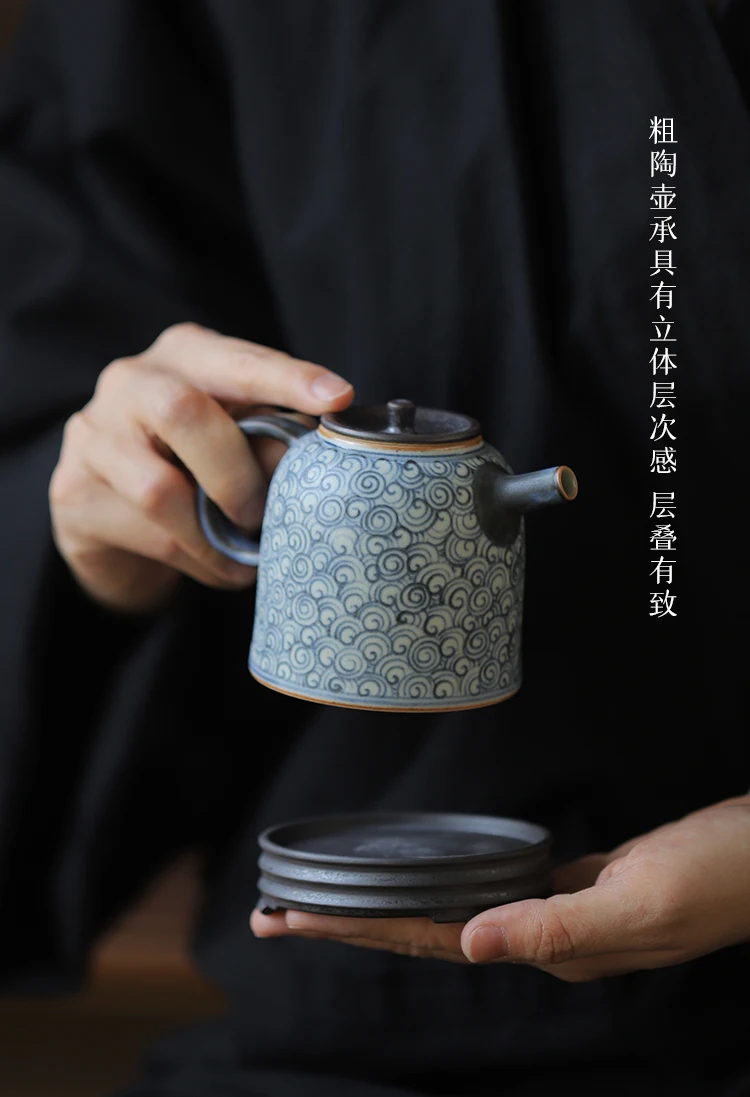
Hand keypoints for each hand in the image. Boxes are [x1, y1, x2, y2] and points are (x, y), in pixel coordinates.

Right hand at [50, 323, 352, 612]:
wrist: (112, 517)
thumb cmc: (192, 466)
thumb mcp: (237, 442)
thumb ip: (269, 441)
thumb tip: (312, 461)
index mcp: (185, 355)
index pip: (238, 359)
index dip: (287, 378)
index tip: (337, 398)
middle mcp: (130, 380)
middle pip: (181, 411)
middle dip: (236, 471)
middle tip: (261, 512)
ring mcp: (92, 434)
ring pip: (160, 487)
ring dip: (214, 532)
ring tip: (244, 553)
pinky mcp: (73, 492)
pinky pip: (147, 532)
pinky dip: (196, 558)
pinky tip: (217, 566)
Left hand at [251, 796, 749, 980]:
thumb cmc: (721, 874)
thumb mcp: (644, 901)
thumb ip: (556, 928)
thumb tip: (466, 944)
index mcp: (554, 949)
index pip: (431, 941)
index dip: (357, 929)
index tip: (291, 919)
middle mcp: (546, 940)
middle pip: (424, 931)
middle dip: (346, 922)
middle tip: (272, 912)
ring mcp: (559, 914)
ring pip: (450, 911)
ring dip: (385, 904)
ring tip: (326, 901)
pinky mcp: (576, 886)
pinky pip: (489, 891)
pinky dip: (441, 885)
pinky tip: (420, 882)